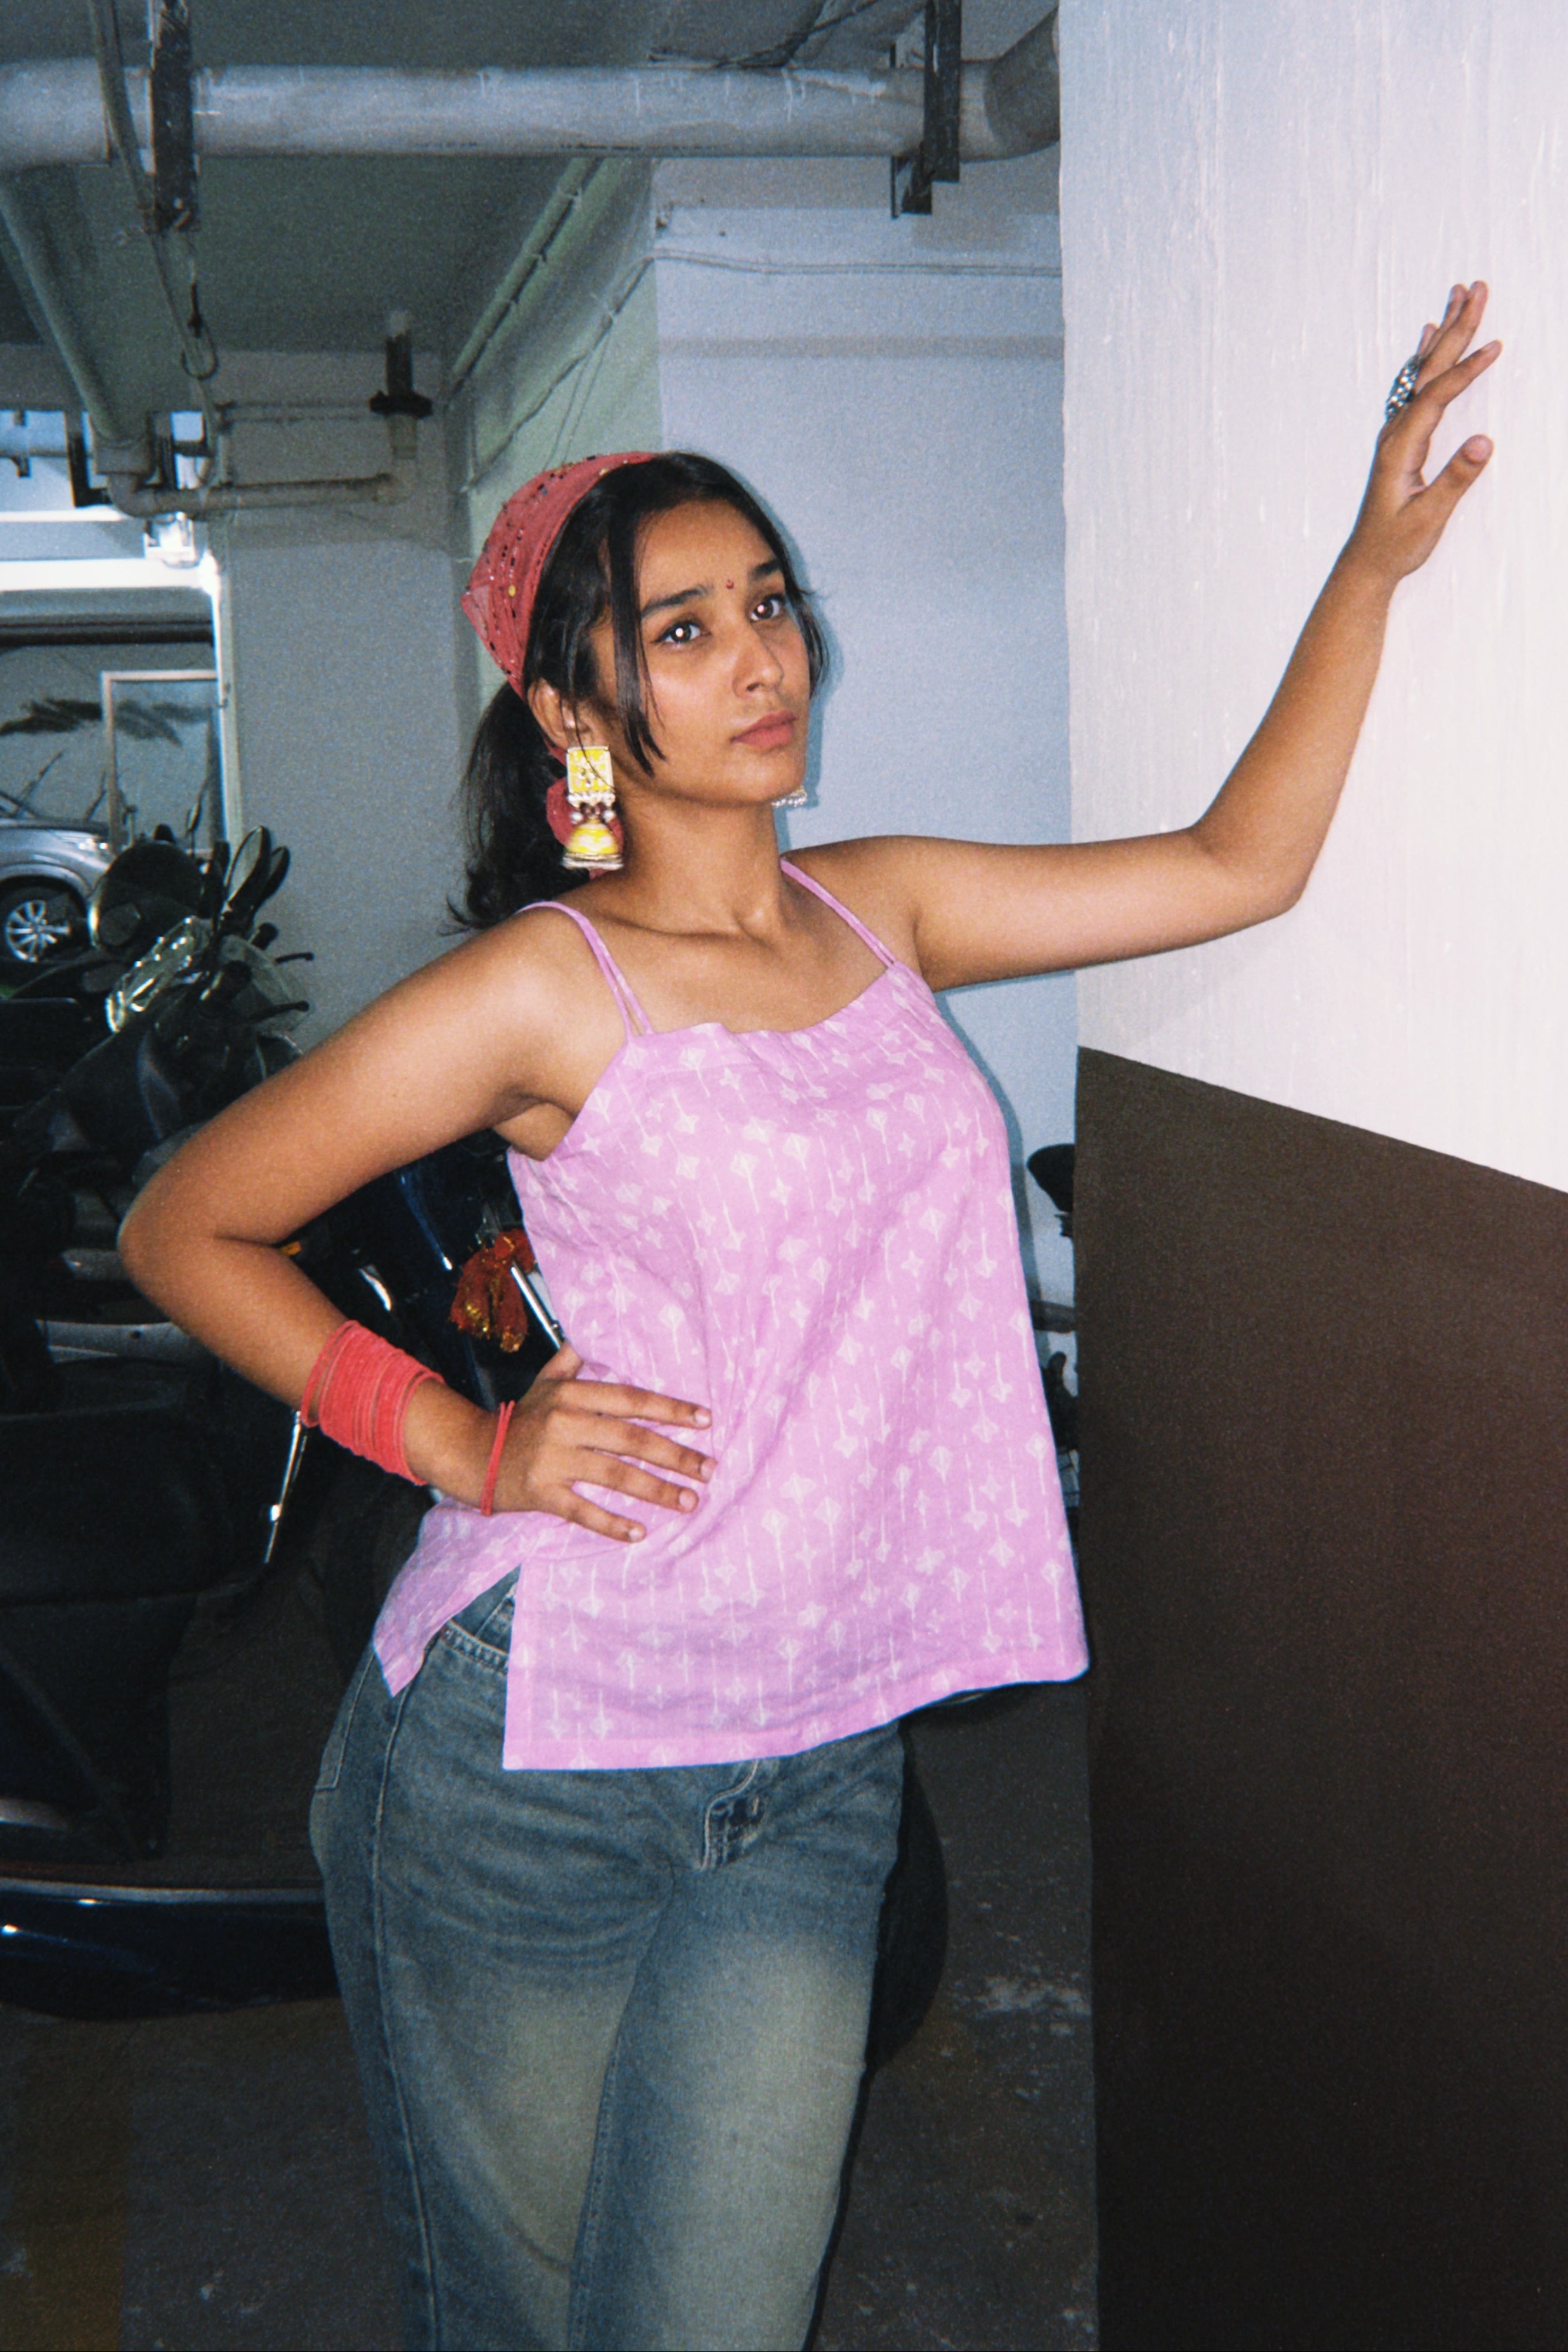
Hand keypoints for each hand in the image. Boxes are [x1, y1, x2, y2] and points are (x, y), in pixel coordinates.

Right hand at [488, 1344, 712, 1541]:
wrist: (473, 1454)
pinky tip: (639, 1533)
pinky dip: (611, 1524)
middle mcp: (565, 1425)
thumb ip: (571, 1362)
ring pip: (615, 1476)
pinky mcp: (543, 1493)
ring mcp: (553, 1461)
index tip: (705, 1420)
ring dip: (656, 1491)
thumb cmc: (520, 1420)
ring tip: (690, 1501)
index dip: (669, 1408)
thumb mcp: (544, 1383)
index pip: (629, 1399)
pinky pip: (582, 1511)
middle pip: (630, 1439)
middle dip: (675, 1455)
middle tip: (710, 1469)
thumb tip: (590, 1339)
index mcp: (571, 1396)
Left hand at [1345, 281, 1499, 583]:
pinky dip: (1424, 356)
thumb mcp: (1429, 518)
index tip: (1495, 345)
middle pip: (1429, 369)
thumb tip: (1484, 443)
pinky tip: (1427, 337)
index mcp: (1401, 448)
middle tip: (1476, 287)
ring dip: (1444, 333)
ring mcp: (1396, 432)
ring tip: (1459, 295)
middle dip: (1456, 327)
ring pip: (1422, 371)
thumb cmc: (1397, 545)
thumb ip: (1455, 480)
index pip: (1437, 397)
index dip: (1466, 369)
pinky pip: (1413, 385)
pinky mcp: (1400, 438)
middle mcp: (1395, 432)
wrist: (1367, 563)